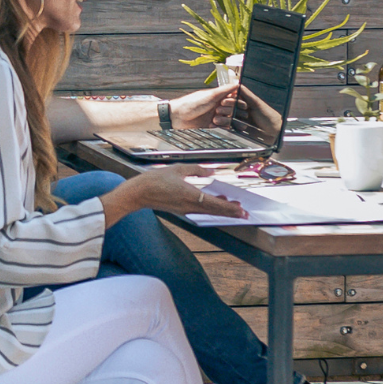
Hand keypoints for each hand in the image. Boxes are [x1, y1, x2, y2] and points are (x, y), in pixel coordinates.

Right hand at [99, 167, 246, 223]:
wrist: (138, 193)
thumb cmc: (155, 180)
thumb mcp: (178, 169)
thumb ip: (196, 170)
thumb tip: (211, 172)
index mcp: (190, 195)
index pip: (215, 204)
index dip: (230, 208)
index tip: (241, 211)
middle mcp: (189, 206)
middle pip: (215, 211)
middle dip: (230, 212)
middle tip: (244, 214)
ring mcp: (185, 210)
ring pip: (208, 211)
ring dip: (222, 210)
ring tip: (234, 209)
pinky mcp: (181, 210)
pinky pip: (200, 210)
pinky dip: (211, 208)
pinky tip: (216, 203)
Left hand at [168, 83, 237, 129]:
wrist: (178, 117)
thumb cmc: (191, 103)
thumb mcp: (210, 95)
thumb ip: (224, 90)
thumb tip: (237, 84)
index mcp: (218, 97)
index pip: (234, 98)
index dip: (233, 101)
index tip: (226, 102)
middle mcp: (218, 106)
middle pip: (233, 110)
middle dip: (227, 111)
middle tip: (217, 111)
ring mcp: (215, 116)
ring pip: (229, 119)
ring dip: (224, 120)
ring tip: (214, 120)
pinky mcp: (212, 125)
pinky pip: (223, 128)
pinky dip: (220, 127)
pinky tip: (212, 126)